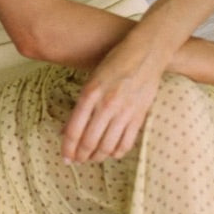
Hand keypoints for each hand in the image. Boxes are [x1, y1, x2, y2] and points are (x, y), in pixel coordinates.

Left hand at [61, 41, 162, 163]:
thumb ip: (81, 105)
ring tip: (92, 158)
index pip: (74, 130)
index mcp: (90, 94)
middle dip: (81, 156)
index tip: (65, 158)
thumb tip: (66, 130)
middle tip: (77, 161)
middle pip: (89, 142)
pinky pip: (126, 143)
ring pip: (107, 146)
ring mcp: (124, 112)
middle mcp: (106, 105)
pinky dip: (117, 153)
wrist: (147, 53)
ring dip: (97, 157)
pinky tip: (112, 153)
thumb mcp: (92, 79)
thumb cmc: (116, 62)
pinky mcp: (139, 116)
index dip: (68, 148)